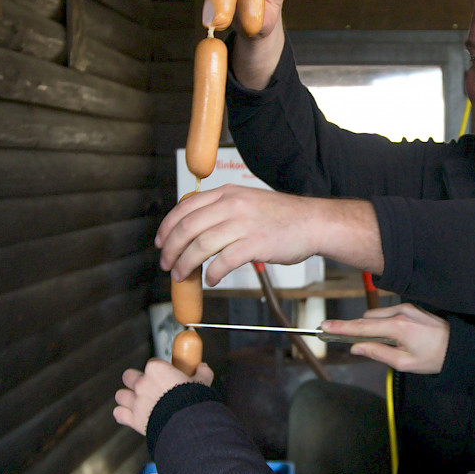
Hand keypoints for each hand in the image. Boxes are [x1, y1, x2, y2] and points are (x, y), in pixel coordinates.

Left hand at [113, 358, 214, 435]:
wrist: (186, 424)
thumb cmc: (193, 401)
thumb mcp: (202, 383)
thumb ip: (202, 373)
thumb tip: (203, 367)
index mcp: (157, 369)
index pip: (152, 363)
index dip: (158, 370)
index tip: (165, 376)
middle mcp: (142, 383)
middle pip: (128, 376)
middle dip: (135, 380)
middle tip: (147, 387)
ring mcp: (135, 401)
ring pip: (121, 395)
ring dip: (127, 398)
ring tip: (138, 402)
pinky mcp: (132, 418)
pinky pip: (119, 413)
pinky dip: (123, 414)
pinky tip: (132, 416)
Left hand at [157, 185, 323, 286]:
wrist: (313, 222)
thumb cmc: (283, 216)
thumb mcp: (248, 201)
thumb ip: (223, 210)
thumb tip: (196, 229)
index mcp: (227, 193)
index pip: (185, 207)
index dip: (166, 227)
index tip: (161, 242)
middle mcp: (232, 205)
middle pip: (187, 228)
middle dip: (170, 249)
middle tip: (166, 264)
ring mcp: (243, 224)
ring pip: (200, 246)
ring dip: (185, 264)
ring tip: (182, 275)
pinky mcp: (255, 244)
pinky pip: (223, 262)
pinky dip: (212, 274)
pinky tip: (211, 280)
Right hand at [322, 304, 449, 374]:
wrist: (459, 347)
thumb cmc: (433, 358)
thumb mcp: (404, 363)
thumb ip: (378, 353)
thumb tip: (357, 348)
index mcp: (398, 327)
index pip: (362, 327)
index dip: (341, 328)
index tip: (324, 326)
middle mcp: (400, 312)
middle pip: (367, 319)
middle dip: (358, 330)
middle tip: (351, 344)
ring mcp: (407, 307)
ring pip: (377, 315)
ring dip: (373, 328)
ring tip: (385, 346)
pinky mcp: (411, 307)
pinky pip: (389, 313)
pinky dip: (384, 324)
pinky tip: (395, 338)